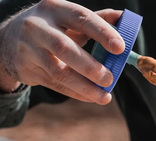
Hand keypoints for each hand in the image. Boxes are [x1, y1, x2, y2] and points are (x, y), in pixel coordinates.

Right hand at [0, 0, 124, 103]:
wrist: (9, 40)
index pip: (81, 18)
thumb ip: (97, 20)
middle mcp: (39, 27)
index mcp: (55, 9)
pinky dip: (77, 93)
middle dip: (90, 66)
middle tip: (110, 79)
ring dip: (85, 87)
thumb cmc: (51, 28)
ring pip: (60, 72)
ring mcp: (30, 49)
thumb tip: (124, 19)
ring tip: (105, 97)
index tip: (120, 48)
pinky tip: (92, 98)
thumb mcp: (69, 19)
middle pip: (65, 48)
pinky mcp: (28, 70)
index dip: (102, 33)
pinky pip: (56, 85)